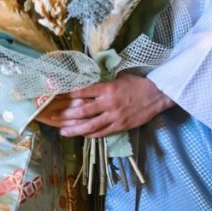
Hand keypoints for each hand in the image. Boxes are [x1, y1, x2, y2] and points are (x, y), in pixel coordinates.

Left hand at [34, 74, 174, 137]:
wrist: (156, 96)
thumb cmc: (137, 84)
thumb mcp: (120, 77)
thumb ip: (104, 81)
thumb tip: (88, 82)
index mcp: (108, 88)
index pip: (83, 91)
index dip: (68, 94)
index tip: (56, 95)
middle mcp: (108, 103)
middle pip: (83, 111)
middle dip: (67, 114)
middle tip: (54, 117)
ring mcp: (114, 116)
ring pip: (90, 126)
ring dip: (75, 129)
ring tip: (63, 131)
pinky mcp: (120, 126)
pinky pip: (102, 132)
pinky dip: (90, 135)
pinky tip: (82, 135)